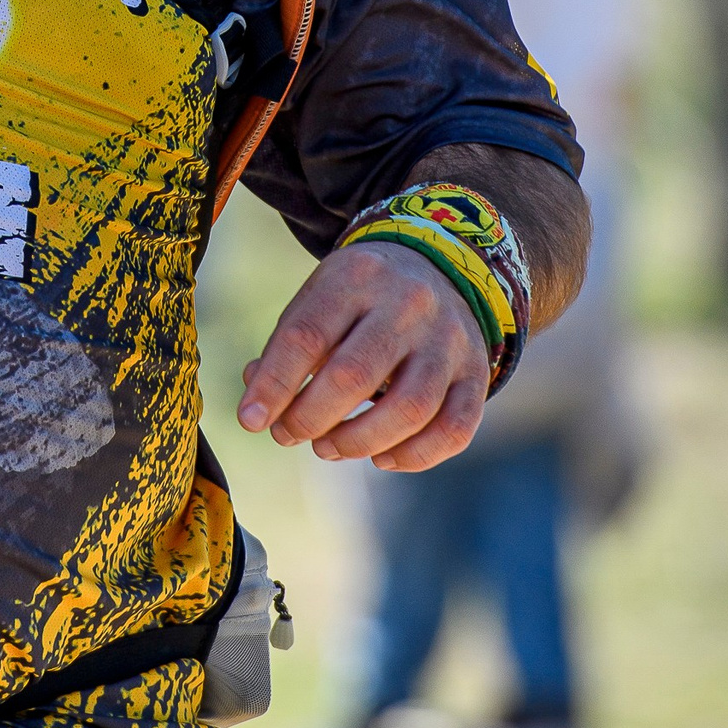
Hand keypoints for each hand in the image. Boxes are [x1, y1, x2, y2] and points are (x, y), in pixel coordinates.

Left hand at [237, 244, 487, 471]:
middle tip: (288, 434)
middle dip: (311, 418)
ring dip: (358, 441)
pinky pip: (453, 429)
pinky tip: (381, 458)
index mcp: (356, 276)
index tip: (251, 420)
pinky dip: (414, 456)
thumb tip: (258, 407)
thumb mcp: (319, 299)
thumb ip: (287, 348)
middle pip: (354, 374)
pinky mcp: (476, 373)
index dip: (274, 384)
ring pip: (408, 408)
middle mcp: (409, 303)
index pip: (307, 335)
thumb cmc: (361, 296)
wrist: (440, 268)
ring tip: (327, 448)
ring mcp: (449, 339)